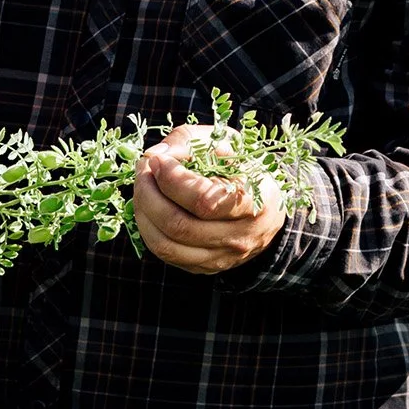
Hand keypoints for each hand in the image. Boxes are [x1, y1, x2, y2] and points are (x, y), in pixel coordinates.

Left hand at [133, 124, 285, 274]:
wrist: (267, 208)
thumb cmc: (242, 168)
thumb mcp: (227, 143)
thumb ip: (191, 141)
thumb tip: (155, 156)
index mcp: (253, 202)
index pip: (204, 201)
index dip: (172, 180)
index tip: (157, 160)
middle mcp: (239, 236)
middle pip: (180, 226)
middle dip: (149, 195)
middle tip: (143, 170)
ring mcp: (222, 257)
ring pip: (167, 246)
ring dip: (143, 213)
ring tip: (142, 188)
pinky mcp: (205, 267)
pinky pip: (166, 255)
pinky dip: (148, 229)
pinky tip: (149, 208)